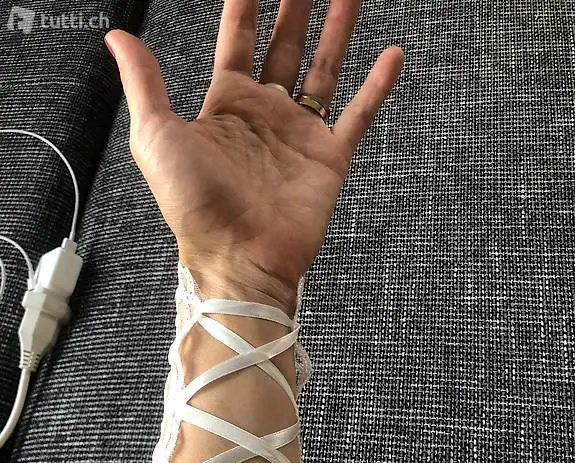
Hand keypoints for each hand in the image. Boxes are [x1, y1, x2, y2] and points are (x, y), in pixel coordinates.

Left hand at [104, 0, 403, 314]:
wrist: (239, 256)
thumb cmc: (194, 206)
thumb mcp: (156, 137)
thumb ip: (144, 83)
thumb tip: (117, 37)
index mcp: (225, 105)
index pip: (239, 38)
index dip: (247, 3)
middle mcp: (264, 114)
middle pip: (285, 44)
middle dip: (297, 6)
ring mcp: (299, 135)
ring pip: (323, 69)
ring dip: (337, 30)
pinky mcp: (329, 159)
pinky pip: (357, 115)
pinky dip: (377, 86)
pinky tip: (391, 55)